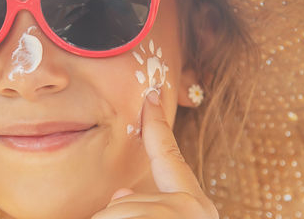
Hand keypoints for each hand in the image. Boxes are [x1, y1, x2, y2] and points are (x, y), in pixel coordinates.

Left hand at [91, 91, 218, 218]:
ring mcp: (182, 211)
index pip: (169, 155)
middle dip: (119, 218)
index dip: (156, 124)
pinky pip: (109, 213)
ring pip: (115, 208)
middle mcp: (194, 205)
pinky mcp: (169, 216)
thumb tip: (121, 194)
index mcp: (195, 206)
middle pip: (124, 197)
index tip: (151, 96)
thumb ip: (145, 205)